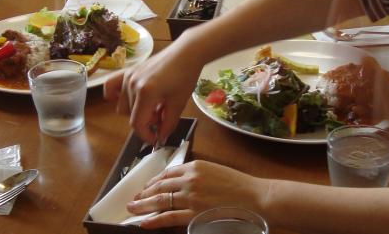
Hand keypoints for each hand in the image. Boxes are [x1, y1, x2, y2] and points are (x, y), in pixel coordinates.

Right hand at [103, 38, 201, 144]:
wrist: (185, 53)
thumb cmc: (185, 76)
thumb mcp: (179, 103)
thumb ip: (168, 124)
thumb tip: (160, 137)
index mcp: (146, 93)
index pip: (137, 124)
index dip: (146, 136)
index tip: (156, 138)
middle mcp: (132, 84)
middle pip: (130, 115)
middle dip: (146, 121)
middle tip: (161, 116)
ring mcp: (127, 76)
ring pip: (123, 105)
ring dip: (136, 110)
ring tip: (152, 105)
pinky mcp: (127, 71)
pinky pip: (111, 86)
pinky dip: (114, 95)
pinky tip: (126, 98)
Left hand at [125, 160, 267, 229]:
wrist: (255, 197)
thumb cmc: (239, 186)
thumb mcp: (214, 171)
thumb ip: (197, 175)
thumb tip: (181, 184)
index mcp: (195, 166)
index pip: (167, 173)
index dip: (154, 181)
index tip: (146, 187)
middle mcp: (189, 179)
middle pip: (160, 186)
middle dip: (144, 193)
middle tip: (134, 199)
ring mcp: (191, 196)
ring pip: (160, 201)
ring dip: (143, 206)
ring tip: (132, 209)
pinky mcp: (194, 213)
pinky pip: (169, 216)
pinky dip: (154, 219)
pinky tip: (144, 222)